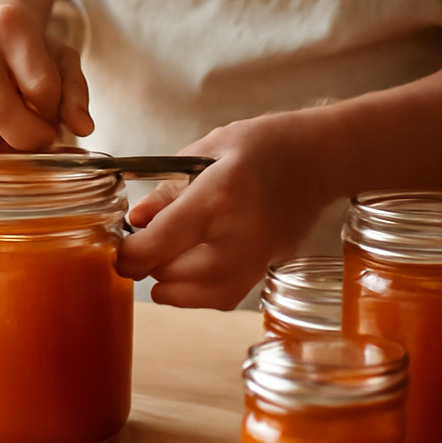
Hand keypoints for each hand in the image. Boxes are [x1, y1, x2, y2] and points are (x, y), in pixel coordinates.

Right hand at [0, 3, 92, 156]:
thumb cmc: (23, 50)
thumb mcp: (59, 58)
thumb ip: (75, 92)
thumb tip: (83, 128)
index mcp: (8, 23)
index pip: (42, 89)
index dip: (54, 112)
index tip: (51, 111)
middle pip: (1, 115)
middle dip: (31, 139)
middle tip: (39, 136)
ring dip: (5, 149)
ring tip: (13, 132)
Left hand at [116, 112, 335, 309]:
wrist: (321, 158)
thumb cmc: (264, 145)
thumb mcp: (207, 149)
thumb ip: (167, 189)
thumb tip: (136, 220)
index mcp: (218, 196)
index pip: (159, 244)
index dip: (128, 255)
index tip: (119, 247)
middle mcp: (238, 234)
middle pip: (172, 274)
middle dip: (147, 264)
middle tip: (141, 244)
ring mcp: (257, 257)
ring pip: (195, 295)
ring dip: (169, 283)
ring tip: (164, 258)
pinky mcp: (267, 268)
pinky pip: (223, 297)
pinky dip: (198, 293)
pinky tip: (191, 271)